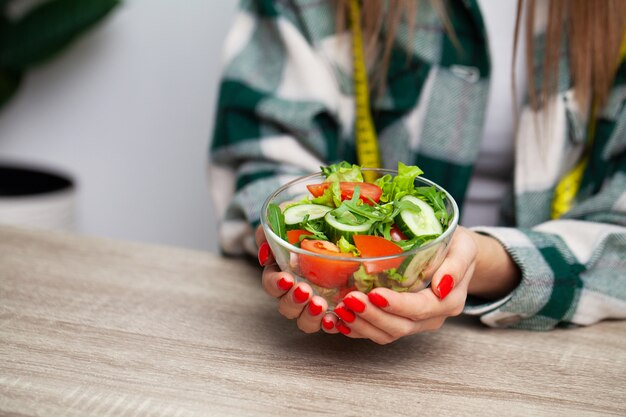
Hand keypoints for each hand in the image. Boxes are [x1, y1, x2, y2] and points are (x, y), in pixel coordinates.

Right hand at [256, 226, 338, 333]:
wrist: (341, 216)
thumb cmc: (311, 217)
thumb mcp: (287, 215)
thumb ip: (269, 231)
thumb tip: (265, 253)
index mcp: (283, 271)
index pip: (272, 285)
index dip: (276, 285)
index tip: (287, 279)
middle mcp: (298, 290)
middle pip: (287, 308)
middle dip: (294, 302)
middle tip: (306, 291)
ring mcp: (318, 300)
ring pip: (306, 321)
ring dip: (310, 317)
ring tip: (320, 305)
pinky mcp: (339, 307)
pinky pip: (333, 323)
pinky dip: (332, 325)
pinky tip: (336, 319)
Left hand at [331, 227, 519, 343]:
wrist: (457, 256)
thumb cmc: (458, 248)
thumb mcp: (464, 248)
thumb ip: (456, 266)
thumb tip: (442, 285)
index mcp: (448, 301)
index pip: (420, 309)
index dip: (396, 305)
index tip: (374, 294)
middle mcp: (431, 317)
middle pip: (400, 326)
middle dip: (372, 316)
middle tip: (349, 300)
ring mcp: (415, 323)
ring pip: (386, 334)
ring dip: (361, 324)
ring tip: (340, 309)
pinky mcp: (399, 321)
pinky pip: (377, 332)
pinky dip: (357, 329)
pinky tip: (339, 320)